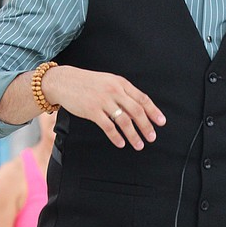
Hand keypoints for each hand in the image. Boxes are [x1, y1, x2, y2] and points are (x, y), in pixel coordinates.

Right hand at [46, 66, 165, 150]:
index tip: (161, 122)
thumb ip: (123, 93)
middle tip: (152, 137)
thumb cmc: (88, 83)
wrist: (64, 81)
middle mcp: (114, 91)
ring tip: (139, 145)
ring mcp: (103, 100)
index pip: (142, 98)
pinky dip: (116, 137)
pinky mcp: (92, 110)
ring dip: (133, 135)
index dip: (153, 111)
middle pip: (136, 111)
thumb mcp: (109, 82)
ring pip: (124, 120)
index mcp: (121, 83)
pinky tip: (121, 143)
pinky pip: (108, 126)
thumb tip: (138, 110)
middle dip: (146, 126)